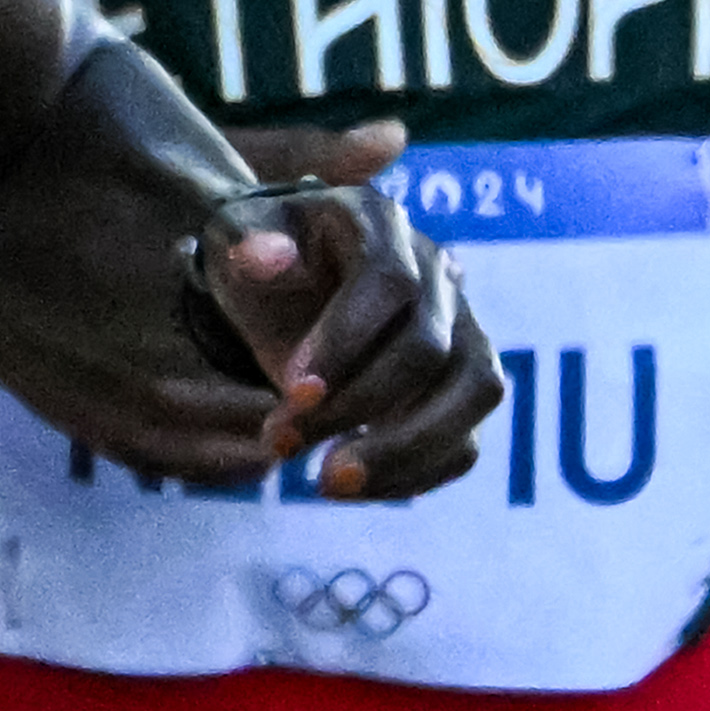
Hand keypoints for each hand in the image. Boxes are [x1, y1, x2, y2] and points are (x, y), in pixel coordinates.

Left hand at [195, 145, 502, 503]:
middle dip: (356, 404)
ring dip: (406, 449)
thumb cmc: (259, 257)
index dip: (345, 340)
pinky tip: (353, 487)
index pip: (388, 281)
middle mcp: (438, 274)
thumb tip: (265, 258)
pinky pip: (466, 439)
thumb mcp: (234, 237)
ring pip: (475, 393)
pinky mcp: (461, 387)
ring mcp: (461, 331)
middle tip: (283, 442)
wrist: (285, 284)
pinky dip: (417, 472)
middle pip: (429, 347)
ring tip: (329, 484)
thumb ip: (246, 244)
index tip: (291, 391)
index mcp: (380, 223)